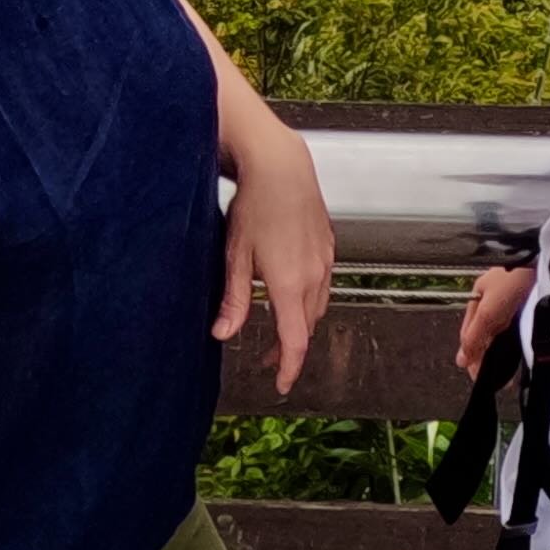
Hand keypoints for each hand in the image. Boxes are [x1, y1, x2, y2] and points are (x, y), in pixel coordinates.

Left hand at [217, 122, 334, 391]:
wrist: (281, 165)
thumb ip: (234, 300)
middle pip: (306, 326)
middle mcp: (314, 276)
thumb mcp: (235, 256)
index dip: (288, 368)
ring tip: (277, 327)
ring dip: (299, 322)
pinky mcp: (327, 245)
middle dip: (289, 348)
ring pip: (317, 305)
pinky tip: (290, 290)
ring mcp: (324, 260)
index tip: (280, 384)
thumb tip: (223, 334)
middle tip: (266, 358)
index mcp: (290, 284)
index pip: (295, 341)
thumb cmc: (255, 204)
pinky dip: (308, 298)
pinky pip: (322, 283)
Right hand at [452, 264, 527, 375]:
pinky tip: (519, 345)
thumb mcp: (489, 311)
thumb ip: (475, 335)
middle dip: (485, 354)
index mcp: (478, 295)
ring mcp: (511, 297)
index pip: (469, 333)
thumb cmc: (514, 277)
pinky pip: (517, 324)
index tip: (475, 375)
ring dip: (500, 348)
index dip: (471, 355)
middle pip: (484, 332)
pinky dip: (515, 338)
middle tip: (490, 376)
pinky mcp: (528, 300)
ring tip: (505, 368)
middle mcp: (493, 296)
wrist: (542, 261)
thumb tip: (462, 359)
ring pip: (500, 328)